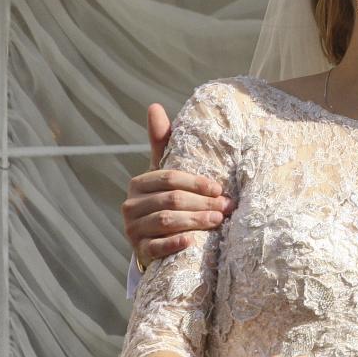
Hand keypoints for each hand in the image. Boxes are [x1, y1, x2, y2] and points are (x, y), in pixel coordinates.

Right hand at [121, 104, 232, 267]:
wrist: (153, 238)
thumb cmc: (165, 198)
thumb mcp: (164, 173)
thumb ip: (162, 143)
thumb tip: (154, 106)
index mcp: (139, 183)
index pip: (169, 178)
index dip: (196, 182)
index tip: (219, 188)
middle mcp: (131, 205)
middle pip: (171, 200)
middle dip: (202, 202)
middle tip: (226, 206)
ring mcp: (133, 229)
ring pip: (165, 221)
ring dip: (195, 220)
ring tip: (218, 220)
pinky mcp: (139, 251)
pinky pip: (156, 247)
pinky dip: (174, 243)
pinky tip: (191, 240)